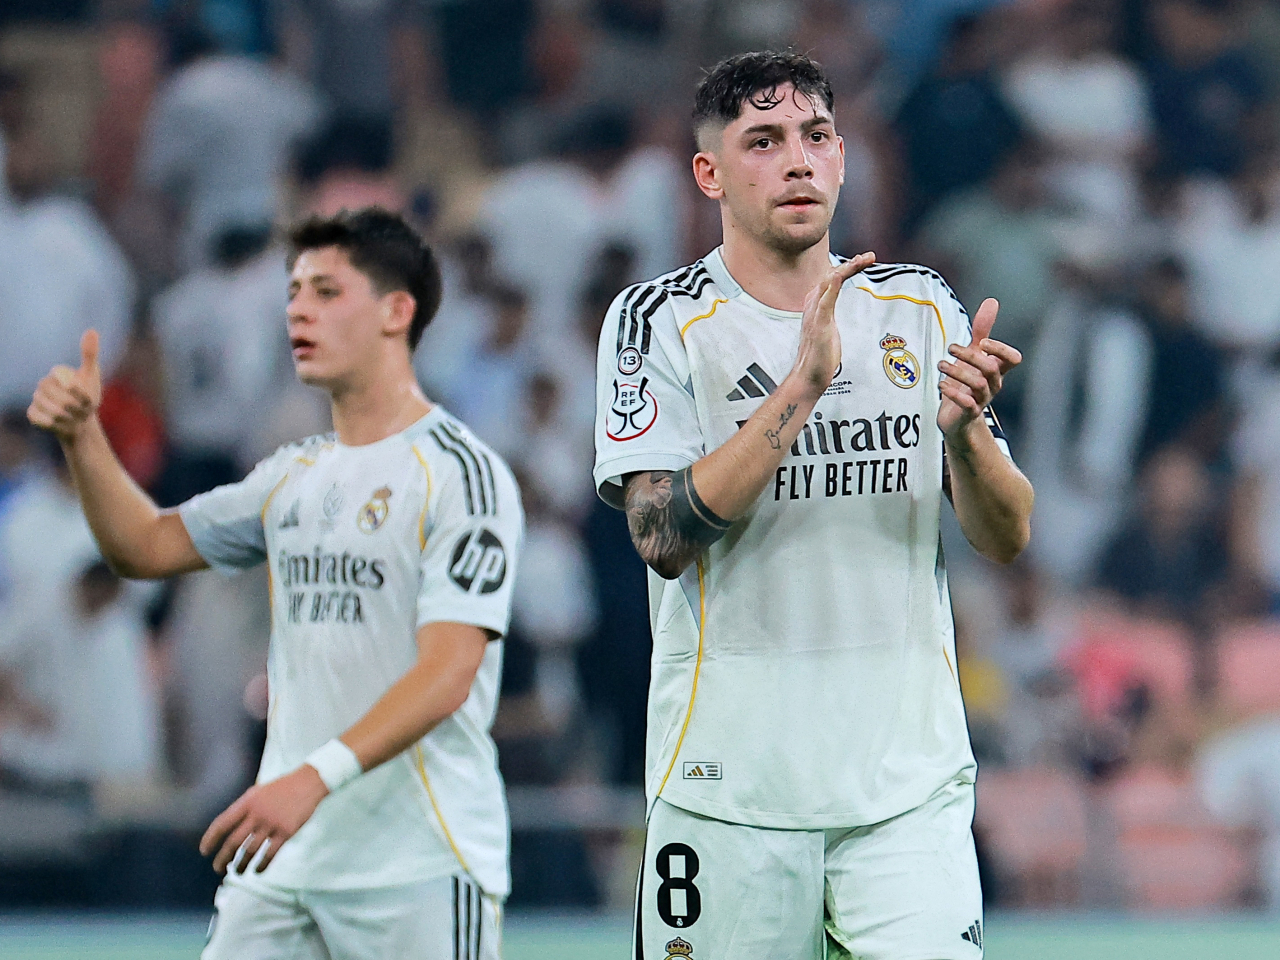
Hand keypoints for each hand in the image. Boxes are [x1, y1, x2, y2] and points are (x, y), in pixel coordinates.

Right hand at [27, 330, 102, 443]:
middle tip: (83, 409)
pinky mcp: (32, 413)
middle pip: (60, 397)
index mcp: (57, 373)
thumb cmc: (88, 396)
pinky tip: (60, 422)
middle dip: (77, 406)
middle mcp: (44, 384)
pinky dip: (56, 424)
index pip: (62, 377)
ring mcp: (36, 398)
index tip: (87, 396)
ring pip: (53, 410)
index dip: (77, 389)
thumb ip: (89, 354)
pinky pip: (43, 420)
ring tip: (74, 416)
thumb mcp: (92, 375)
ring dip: (70, 417)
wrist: (81, 420)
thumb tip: (91, 330)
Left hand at [199, 764, 328, 874]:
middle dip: (223, 858)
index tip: (204, 851)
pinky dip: (262, 864)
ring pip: (250, 850)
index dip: (210, 839)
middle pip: (234, 842)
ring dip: (241, 864)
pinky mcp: (286, 832)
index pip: (222, 823)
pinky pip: (270, 854)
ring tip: (238, 872)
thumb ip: (243, 808)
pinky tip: (258, 870)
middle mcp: (257, 814)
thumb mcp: (258, 792)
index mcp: (247, 802)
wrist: (308, 782)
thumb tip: (228, 829)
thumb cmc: (281, 788)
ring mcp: (272, 823)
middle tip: (218, 868)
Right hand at [790, 252, 874, 397]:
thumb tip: (837, 317)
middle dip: (850, 264)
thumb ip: (829, 321)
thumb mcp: (827, 333)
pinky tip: (838, 274)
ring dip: (846, 268)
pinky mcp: (818, 326)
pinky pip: (825, 302)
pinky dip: (832, 286)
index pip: (830, 281)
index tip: (862, 261)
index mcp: (816, 308)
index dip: (846, 269)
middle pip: (830, 277)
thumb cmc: (818, 360)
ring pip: (828, 283)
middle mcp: (813, 308)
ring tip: (862, 259)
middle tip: (870, 256)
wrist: (807, 379)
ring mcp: (814, 316)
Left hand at [937, 298, 1021, 439]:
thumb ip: (982, 330)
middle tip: (951, 348)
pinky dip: (954, 393)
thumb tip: (992, 301)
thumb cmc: (966, 383)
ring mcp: (982, 400)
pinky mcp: (969, 413)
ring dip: (957, 371)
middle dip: (970, 355)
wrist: (957, 419)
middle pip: (991, 368)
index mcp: (997, 370)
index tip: (981, 342)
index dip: (1000, 349)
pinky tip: (941, 385)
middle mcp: (993, 385)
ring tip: (941, 365)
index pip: (1013, 359)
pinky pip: (968, 404)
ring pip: (978, 384)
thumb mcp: (973, 355)